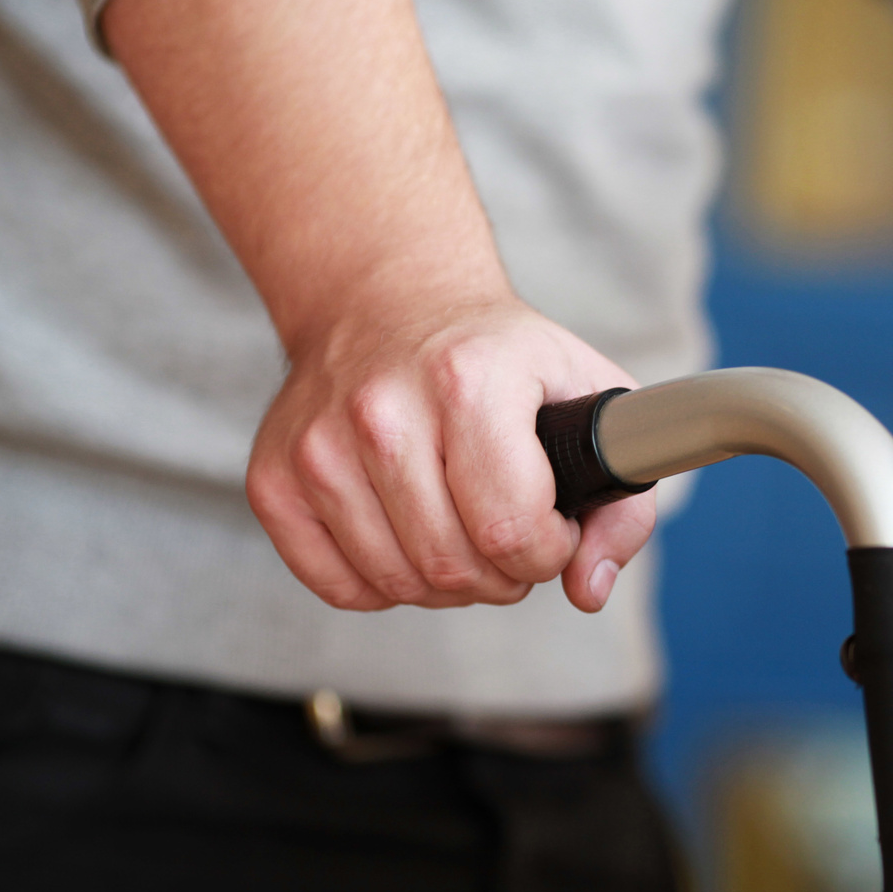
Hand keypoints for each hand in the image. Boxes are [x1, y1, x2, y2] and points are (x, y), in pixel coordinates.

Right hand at [245, 291, 656, 612]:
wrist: (388, 301)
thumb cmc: (501, 359)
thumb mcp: (588, 397)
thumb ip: (620, 503)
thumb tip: (587, 590)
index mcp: (468, 380)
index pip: (511, 527)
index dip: (548, 552)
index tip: (554, 530)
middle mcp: (382, 409)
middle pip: (451, 565)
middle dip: (503, 575)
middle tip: (512, 537)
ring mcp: (318, 445)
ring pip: (398, 583)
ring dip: (448, 584)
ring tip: (467, 534)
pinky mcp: (272, 478)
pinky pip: (338, 586)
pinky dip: (386, 586)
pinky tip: (411, 539)